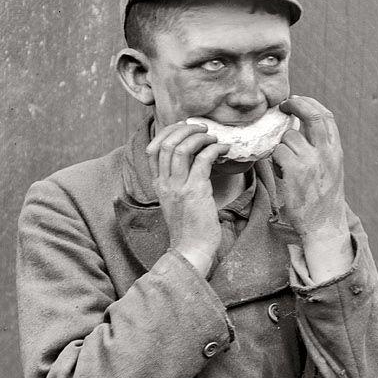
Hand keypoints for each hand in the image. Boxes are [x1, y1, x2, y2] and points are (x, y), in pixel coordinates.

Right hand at [149, 118, 223, 275]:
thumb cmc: (190, 227)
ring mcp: (178, 186)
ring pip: (182, 147)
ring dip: (200, 137)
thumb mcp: (177, 201)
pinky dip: (214, 149)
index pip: (153, 148)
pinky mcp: (195, 191)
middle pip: (167, 142)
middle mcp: (165, 183)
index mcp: (158, 184)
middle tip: (203, 129)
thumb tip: (197, 159)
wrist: (191, 250)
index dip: (168, 132)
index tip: (184, 127)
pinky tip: (223, 150)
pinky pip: (203, 160)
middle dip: (186, 129)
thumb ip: (180, 181)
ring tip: (213, 138)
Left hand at [263, 96, 351, 270]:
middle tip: (284, 104)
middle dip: (296, 104)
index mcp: (336, 151)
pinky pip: (278, 152)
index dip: (311, 103)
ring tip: (285, 165)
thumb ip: (321, 149)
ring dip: (282, 147)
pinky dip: (276, 160)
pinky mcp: (295, 170)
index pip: (327, 116)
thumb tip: (301, 128)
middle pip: (311, 114)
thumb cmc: (323, 200)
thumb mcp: (331, 170)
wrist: (324, 226)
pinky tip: (281, 174)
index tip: (298, 99)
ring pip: (288, 137)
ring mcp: (311, 160)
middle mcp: (327, 152)